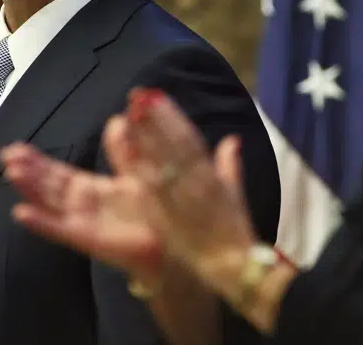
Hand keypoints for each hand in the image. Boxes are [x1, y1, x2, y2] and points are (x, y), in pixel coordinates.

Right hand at [0, 139, 161, 284]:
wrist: (171, 243)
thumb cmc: (154, 210)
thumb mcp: (137, 171)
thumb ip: (123, 148)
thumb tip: (116, 120)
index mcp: (93, 189)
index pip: (58, 172)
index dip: (38, 161)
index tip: (17, 148)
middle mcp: (83, 205)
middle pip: (48, 185)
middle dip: (27, 170)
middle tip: (6, 155)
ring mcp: (82, 222)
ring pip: (49, 202)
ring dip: (30, 188)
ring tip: (12, 173)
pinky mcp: (87, 238)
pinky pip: (59, 229)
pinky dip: (40, 222)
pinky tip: (22, 213)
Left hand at [112, 88, 258, 296]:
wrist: (234, 269)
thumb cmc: (234, 232)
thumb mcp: (234, 196)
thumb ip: (230, 166)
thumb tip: (232, 140)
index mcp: (211, 176)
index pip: (190, 140)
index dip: (171, 116)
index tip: (155, 95)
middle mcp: (196, 184)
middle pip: (174, 146)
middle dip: (157, 120)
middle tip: (138, 95)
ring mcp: (181, 201)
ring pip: (162, 163)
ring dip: (147, 138)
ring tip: (131, 114)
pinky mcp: (168, 219)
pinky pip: (154, 192)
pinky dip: (143, 171)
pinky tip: (128, 153)